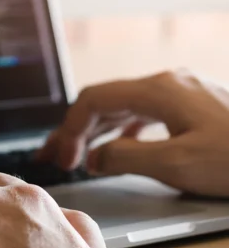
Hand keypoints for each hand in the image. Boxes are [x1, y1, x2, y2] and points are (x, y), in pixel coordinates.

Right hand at [38, 70, 228, 197]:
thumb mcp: (178, 164)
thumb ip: (126, 157)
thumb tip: (94, 158)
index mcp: (158, 90)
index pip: (94, 100)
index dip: (70, 129)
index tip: (62, 159)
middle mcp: (167, 83)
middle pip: (104, 101)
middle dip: (74, 129)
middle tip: (53, 156)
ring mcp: (181, 92)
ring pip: (123, 107)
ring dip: (96, 131)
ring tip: (75, 154)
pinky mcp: (194, 106)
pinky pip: (144, 113)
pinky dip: (121, 130)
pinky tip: (117, 147)